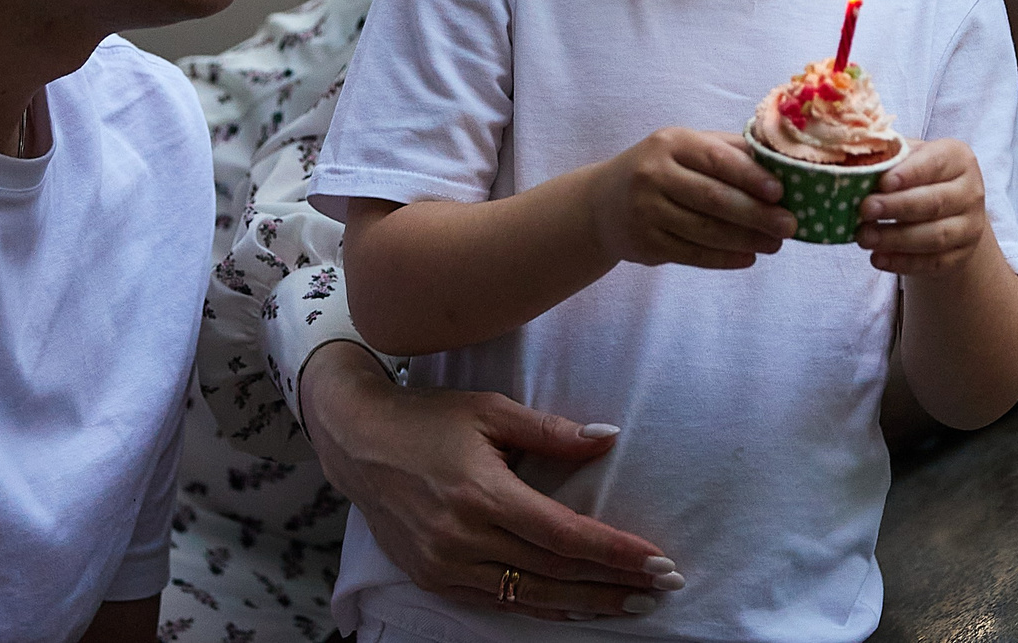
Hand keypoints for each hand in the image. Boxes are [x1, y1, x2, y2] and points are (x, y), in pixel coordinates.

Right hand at [301, 345, 682, 621]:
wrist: (357, 443)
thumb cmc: (428, 419)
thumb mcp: (491, 411)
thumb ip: (552, 432)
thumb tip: (608, 440)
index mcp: (482, 493)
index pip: (564, 534)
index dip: (615, 552)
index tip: (658, 561)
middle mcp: (463, 537)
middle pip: (553, 572)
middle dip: (612, 584)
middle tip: (660, 588)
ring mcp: (445, 565)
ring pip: (528, 596)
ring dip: (583, 603)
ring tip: (631, 604)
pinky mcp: (432, 578)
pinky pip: (496, 601)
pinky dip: (540, 607)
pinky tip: (574, 605)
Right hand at [588, 128, 797, 268]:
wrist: (601, 204)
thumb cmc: (660, 169)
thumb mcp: (685, 148)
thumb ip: (728, 151)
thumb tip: (780, 163)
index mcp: (671, 143)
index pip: (716, 159)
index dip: (750, 177)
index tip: (780, 192)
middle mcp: (653, 175)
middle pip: (713, 199)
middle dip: (757, 214)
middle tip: (790, 225)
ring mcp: (646, 212)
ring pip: (705, 231)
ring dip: (747, 240)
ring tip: (775, 244)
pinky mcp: (645, 244)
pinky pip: (692, 254)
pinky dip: (724, 258)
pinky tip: (748, 256)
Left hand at [856, 138, 992, 275]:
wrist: (947, 210)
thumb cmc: (918, 176)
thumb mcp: (907, 158)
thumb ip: (888, 157)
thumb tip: (856, 167)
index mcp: (957, 158)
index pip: (934, 164)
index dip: (908, 173)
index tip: (882, 182)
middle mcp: (970, 191)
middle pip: (934, 202)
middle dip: (897, 207)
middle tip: (865, 210)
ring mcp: (970, 226)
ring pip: (935, 236)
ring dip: (896, 239)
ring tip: (865, 237)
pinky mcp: (962, 255)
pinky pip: (933, 262)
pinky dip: (903, 262)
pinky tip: (878, 258)